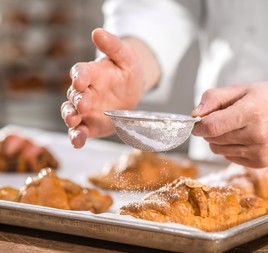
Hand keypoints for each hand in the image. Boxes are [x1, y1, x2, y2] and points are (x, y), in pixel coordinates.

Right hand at [61, 28, 159, 147]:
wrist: (133, 89)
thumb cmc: (127, 69)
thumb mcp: (125, 55)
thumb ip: (113, 45)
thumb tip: (97, 32)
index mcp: (92, 73)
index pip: (81, 72)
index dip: (79, 75)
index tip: (80, 79)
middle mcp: (85, 92)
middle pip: (74, 95)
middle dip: (77, 99)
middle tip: (83, 103)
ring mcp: (87, 110)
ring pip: (72, 114)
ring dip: (70, 118)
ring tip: (73, 121)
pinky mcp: (91, 125)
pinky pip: (81, 131)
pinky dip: (77, 137)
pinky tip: (77, 141)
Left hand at [191, 82, 267, 167]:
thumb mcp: (240, 89)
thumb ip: (214, 98)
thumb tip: (195, 115)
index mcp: (251, 113)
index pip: (212, 127)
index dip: (199, 126)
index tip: (197, 123)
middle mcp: (257, 136)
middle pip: (214, 140)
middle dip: (211, 130)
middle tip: (224, 118)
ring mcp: (260, 152)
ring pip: (219, 151)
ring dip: (220, 140)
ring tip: (237, 126)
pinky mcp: (261, 163)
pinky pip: (230, 157)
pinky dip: (230, 148)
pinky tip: (245, 137)